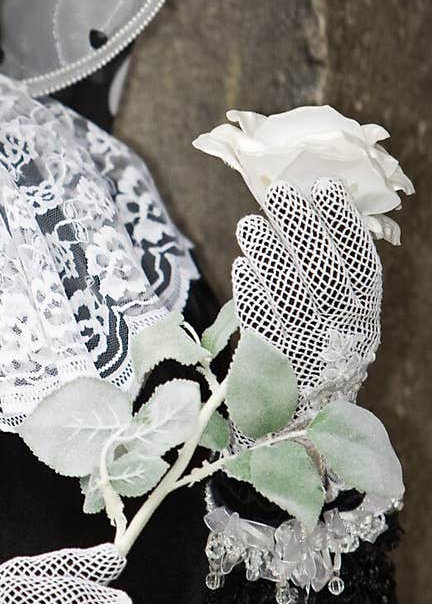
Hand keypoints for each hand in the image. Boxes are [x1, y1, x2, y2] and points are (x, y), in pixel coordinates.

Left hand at [231, 178, 381, 424]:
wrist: (298, 417)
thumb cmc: (313, 345)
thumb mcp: (334, 311)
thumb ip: (325, 267)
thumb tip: (302, 206)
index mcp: (362, 314)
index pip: (359, 264)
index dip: (344, 224)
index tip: (324, 186)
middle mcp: (342, 334)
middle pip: (325, 276)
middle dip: (302, 229)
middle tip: (278, 192)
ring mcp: (309, 353)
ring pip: (291, 298)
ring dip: (270, 255)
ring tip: (250, 223)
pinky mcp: (273, 369)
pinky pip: (262, 326)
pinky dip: (252, 293)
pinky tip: (242, 266)